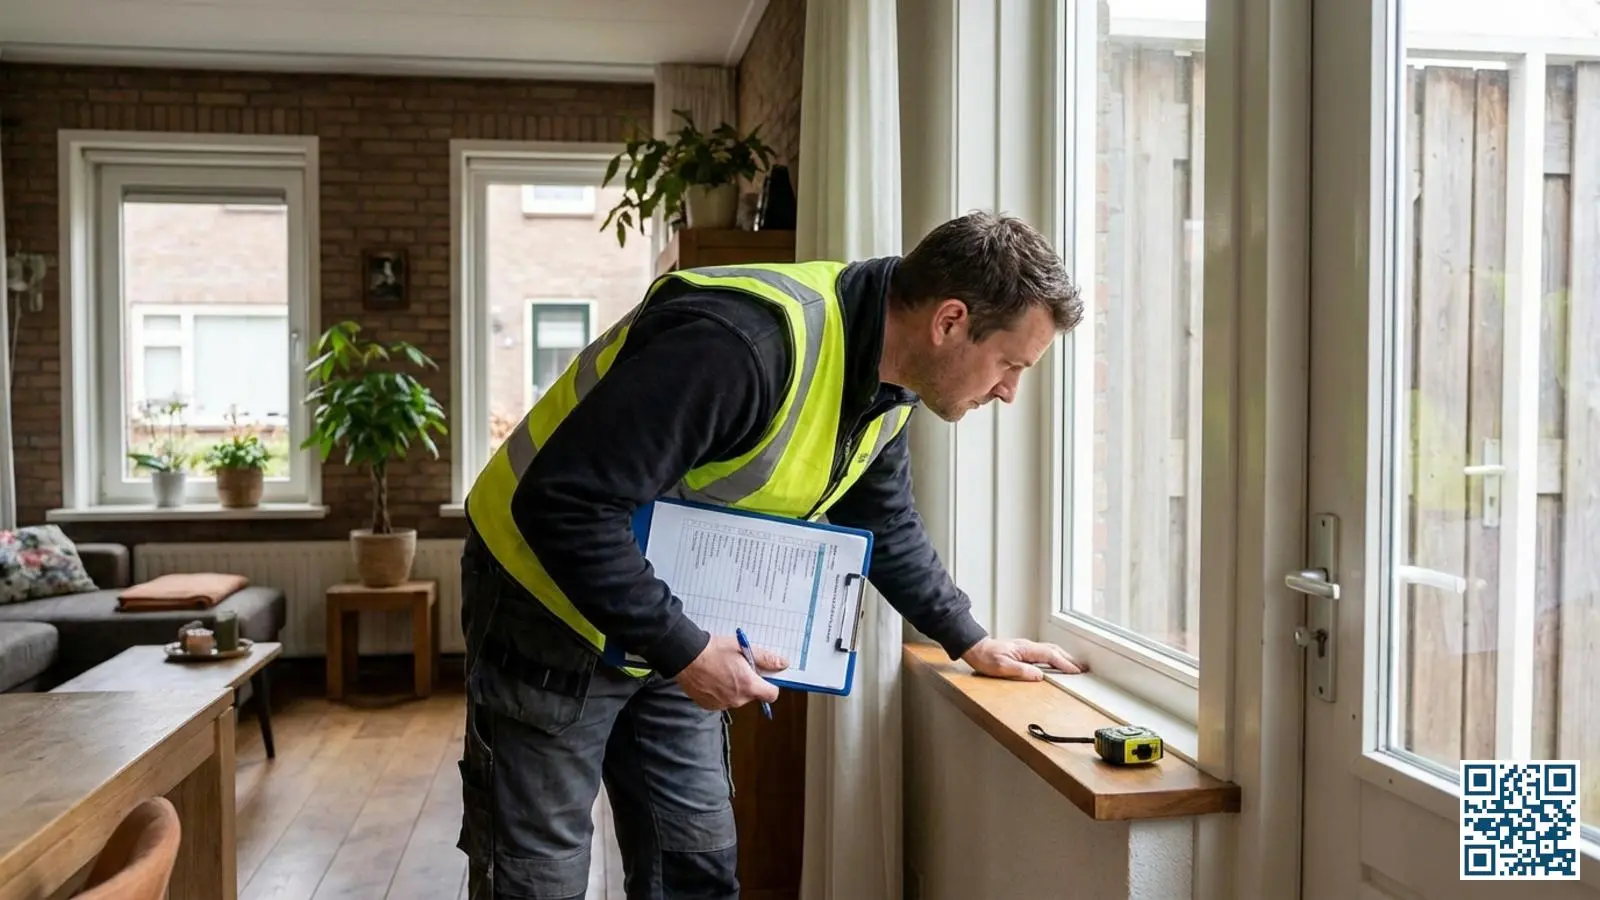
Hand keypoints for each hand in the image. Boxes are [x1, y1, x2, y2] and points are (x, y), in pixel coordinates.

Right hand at [676, 635, 787, 710]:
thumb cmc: (714, 650)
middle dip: (750, 683)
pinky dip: (721, 692)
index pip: (772, 695)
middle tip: (739, 667)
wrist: (686, 657)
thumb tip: (783, 664)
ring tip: (723, 671)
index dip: (770, 685)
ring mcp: (722, 705)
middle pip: (753, 695)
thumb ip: (765, 658)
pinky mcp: (709, 706)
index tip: (765, 676)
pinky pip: (722, 701)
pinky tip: (713, 679)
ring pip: (737, 698)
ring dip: (735, 688)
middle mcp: (737, 699)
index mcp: (748, 685)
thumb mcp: (742, 648)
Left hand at [961, 638, 1085, 680]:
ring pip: (1050, 650)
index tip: (1075, 671)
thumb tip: (1039, 675)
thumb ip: (1021, 671)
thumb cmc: (985, 658)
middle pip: (1054, 651)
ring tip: (1074, 666)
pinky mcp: (1023, 650)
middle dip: (1069, 659)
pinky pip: (1044, 652)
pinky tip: (1057, 662)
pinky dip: (1055, 656)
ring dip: (1064, 657)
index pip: (1050, 656)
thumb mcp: (1001, 667)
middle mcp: (1027, 646)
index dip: (1064, 664)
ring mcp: (1026, 647)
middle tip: (1083, 668)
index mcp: (1025, 649)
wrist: (975, 648)